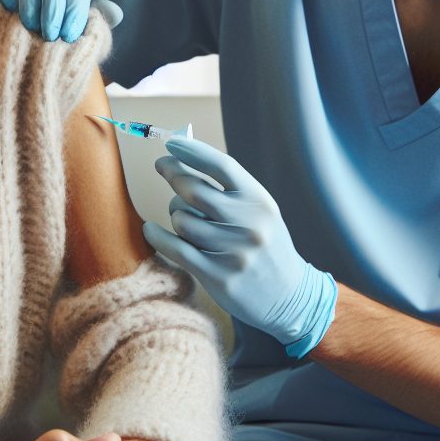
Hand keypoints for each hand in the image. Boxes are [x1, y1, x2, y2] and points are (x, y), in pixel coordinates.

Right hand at [0, 0, 123, 41]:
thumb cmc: (68, 1)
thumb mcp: (87, 6)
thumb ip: (102, 12)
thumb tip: (115, 15)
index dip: (75, 8)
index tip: (69, 35)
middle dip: (52, 6)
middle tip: (50, 36)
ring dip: (29, 0)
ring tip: (32, 27)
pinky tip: (13, 8)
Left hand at [146, 137, 337, 357]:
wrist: (289, 296)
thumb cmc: (265, 244)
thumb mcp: (260, 211)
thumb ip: (230, 188)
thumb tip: (186, 157)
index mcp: (259, 201)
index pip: (222, 166)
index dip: (192, 151)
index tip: (171, 144)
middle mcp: (249, 224)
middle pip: (195, 190)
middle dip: (173, 173)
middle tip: (163, 166)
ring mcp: (233, 252)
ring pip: (182, 220)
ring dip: (174, 213)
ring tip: (180, 214)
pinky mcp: (218, 277)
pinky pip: (176, 248)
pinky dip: (157, 236)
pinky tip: (150, 229)